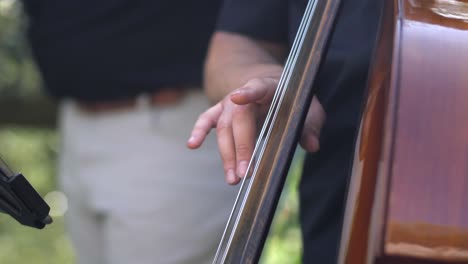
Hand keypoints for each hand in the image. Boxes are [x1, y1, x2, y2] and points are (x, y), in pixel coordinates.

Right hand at [187, 78, 325, 184]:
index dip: (247, 93)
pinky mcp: (221, 113)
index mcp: (268, 87)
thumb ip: (310, 125)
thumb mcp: (308, 109)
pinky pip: (207, 120)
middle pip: (238, 119)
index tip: (237, 98)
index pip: (257, 87)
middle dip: (241, 147)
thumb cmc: (292, 100)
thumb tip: (312, 146)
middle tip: (245, 174)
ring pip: (223, 127)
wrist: (273, 87)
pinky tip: (192, 145)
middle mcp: (244, 94)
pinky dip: (199, 131)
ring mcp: (229, 103)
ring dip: (227, 154)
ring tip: (233, 179)